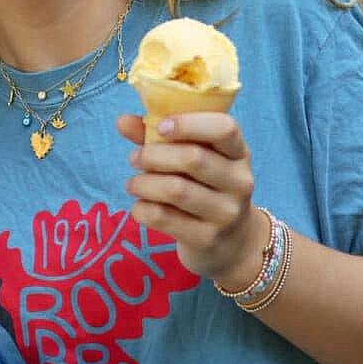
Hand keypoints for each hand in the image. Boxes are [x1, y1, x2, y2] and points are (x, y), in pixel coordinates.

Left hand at [117, 111, 262, 283]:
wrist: (232, 242)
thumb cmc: (203, 185)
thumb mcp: (191, 155)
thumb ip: (156, 134)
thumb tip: (123, 121)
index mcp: (238, 152)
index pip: (224, 128)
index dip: (189, 123)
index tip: (161, 126)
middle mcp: (239, 181)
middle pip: (193, 158)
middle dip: (153, 155)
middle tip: (134, 158)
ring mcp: (226, 213)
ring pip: (176, 189)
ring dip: (143, 183)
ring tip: (132, 184)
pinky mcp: (207, 238)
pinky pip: (164, 218)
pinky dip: (142, 209)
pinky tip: (140, 206)